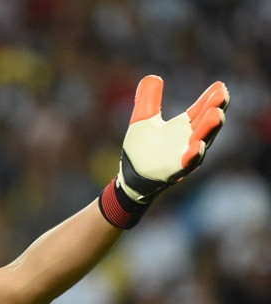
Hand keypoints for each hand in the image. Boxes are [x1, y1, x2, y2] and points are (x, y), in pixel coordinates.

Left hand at [99, 75, 228, 228]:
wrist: (129, 177)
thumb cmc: (140, 150)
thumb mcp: (142, 120)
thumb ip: (148, 100)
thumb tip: (152, 77)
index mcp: (182, 127)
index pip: (200, 110)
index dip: (210, 98)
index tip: (220, 85)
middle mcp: (187, 140)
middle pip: (205, 123)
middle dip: (214, 108)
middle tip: (223, 94)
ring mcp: (183, 156)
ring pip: (201, 141)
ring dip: (208, 129)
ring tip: (217, 114)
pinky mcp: (174, 171)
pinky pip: (186, 163)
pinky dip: (193, 155)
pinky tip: (198, 145)